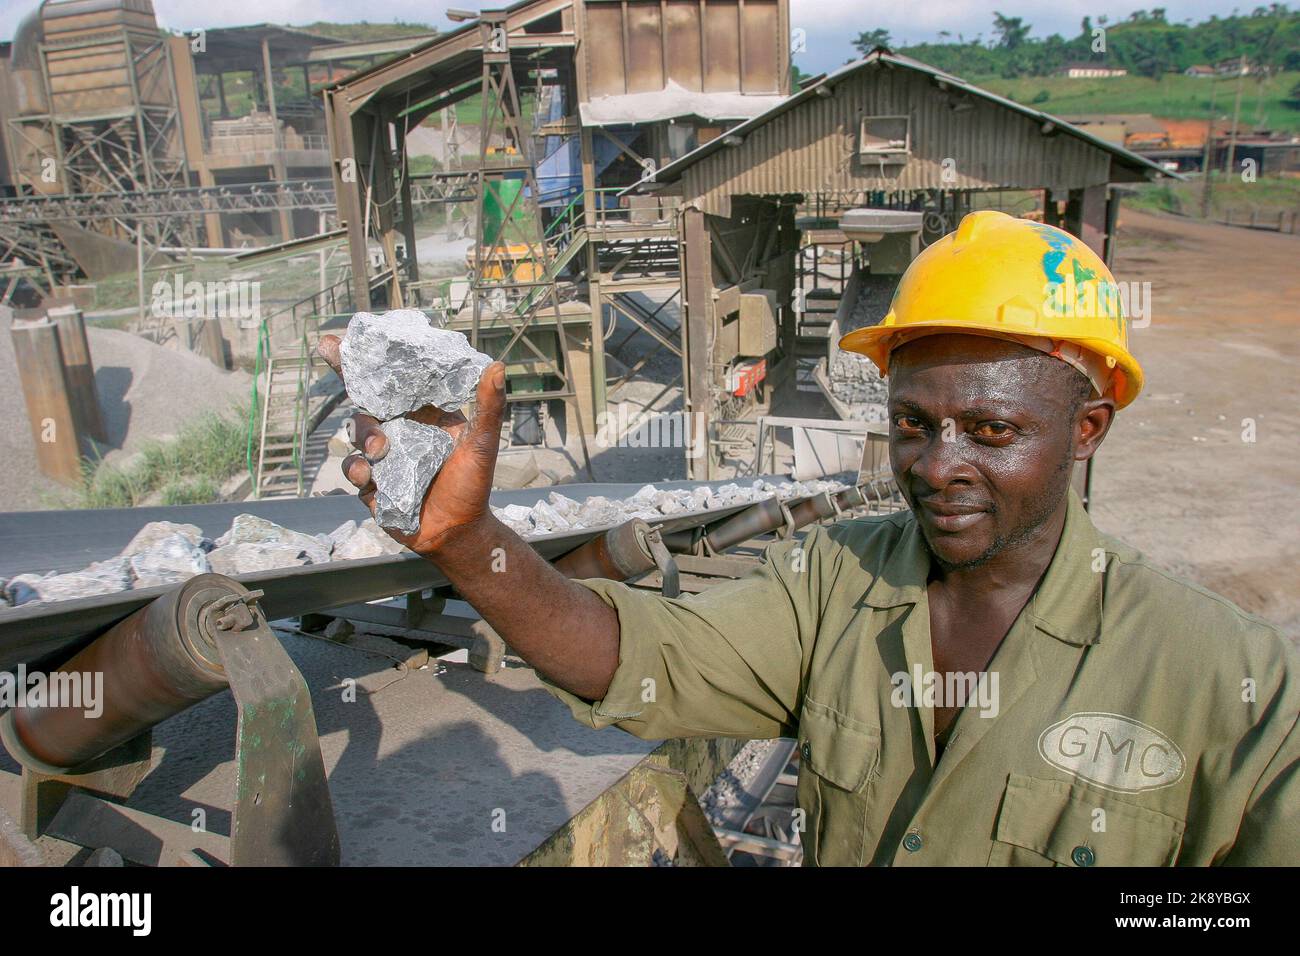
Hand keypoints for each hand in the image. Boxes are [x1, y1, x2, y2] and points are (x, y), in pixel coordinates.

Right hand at [316, 334, 506, 556]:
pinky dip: (357, 469)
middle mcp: (398, 428)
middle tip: (335, 354)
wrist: (458, 532)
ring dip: (364, 435)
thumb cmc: (473, 484)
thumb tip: (497, 366)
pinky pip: (353, 468)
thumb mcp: (482, 443)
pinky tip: (370, 477)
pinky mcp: (370, 482)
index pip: (392, 378)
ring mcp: (381, 455)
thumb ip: (488, 407)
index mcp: (421, 412)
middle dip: (345, 375)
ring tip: (381, 451)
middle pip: (363, 396)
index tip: (338, 338)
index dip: (366, 357)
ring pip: (356, 430)